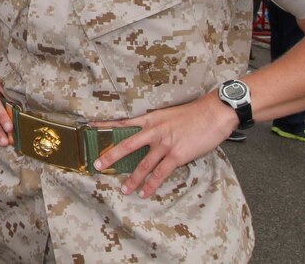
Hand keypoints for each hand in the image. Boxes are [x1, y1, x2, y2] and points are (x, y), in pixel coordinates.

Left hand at [92, 93, 235, 197]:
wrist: (214, 112)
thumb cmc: (195, 113)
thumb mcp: (169, 114)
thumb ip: (157, 124)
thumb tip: (149, 135)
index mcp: (151, 119)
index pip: (123, 122)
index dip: (106, 125)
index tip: (90, 127)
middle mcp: (154, 130)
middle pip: (126, 144)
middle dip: (110, 155)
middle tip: (97, 164)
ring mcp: (164, 143)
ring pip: (143, 164)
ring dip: (132, 179)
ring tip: (125, 189)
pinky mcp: (177, 155)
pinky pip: (160, 173)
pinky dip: (151, 184)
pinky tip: (145, 192)